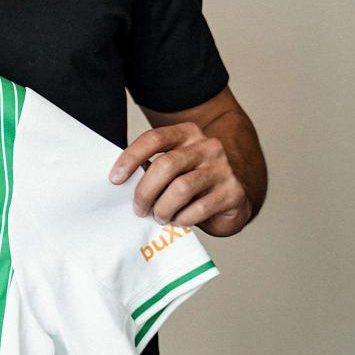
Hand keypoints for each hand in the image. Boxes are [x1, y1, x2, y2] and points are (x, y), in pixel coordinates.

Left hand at [110, 121, 252, 234]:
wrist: (239, 193)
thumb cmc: (196, 180)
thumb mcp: (175, 166)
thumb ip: (152, 167)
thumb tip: (120, 180)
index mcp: (188, 134)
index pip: (154, 138)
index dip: (131, 158)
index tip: (115, 179)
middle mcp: (208, 147)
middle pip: (166, 165)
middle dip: (145, 190)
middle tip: (138, 208)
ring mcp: (223, 169)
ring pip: (181, 188)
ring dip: (163, 207)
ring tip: (159, 216)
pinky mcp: (233, 193)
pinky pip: (199, 208)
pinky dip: (182, 218)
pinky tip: (178, 221)